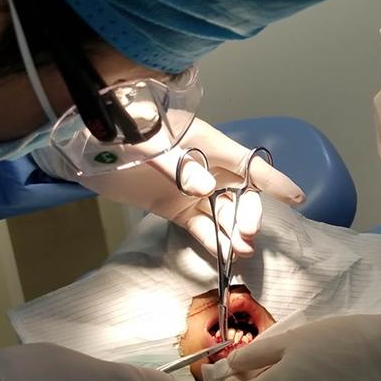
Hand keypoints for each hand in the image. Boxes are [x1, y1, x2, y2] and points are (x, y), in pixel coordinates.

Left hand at [34, 115, 305, 258]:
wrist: (82, 139)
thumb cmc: (120, 124)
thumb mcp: (146, 139)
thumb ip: (175, 164)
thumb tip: (203, 189)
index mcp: (206, 142)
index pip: (247, 163)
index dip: (274, 181)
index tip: (298, 198)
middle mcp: (204, 167)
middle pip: (238, 193)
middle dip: (248, 214)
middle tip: (247, 235)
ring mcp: (188, 189)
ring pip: (221, 214)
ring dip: (232, 232)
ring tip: (240, 252)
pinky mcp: (171, 208)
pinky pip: (198, 227)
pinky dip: (210, 241)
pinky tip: (224, 255)